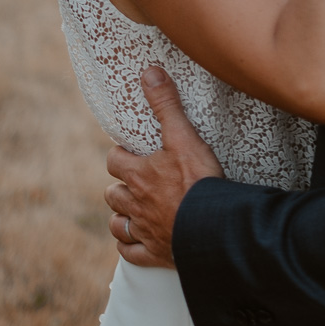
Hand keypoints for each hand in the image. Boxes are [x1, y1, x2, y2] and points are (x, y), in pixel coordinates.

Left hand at [103, 66, 224, 268]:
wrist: (212, 226)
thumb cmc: (197, 180)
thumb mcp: (183, 136)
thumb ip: (166, 105)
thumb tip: (149, 72)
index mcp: (138, 175)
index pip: (114, 160)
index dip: (119, 154)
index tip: (129, 151)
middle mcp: (134, 203)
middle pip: (112, 193)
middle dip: (119, 186)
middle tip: (134, 180)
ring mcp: (143, 230)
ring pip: (117, 224)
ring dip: (121, 216)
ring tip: (131, 209)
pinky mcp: (155, 253)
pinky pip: (130, 253)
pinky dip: (129, 247)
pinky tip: (134, 242)